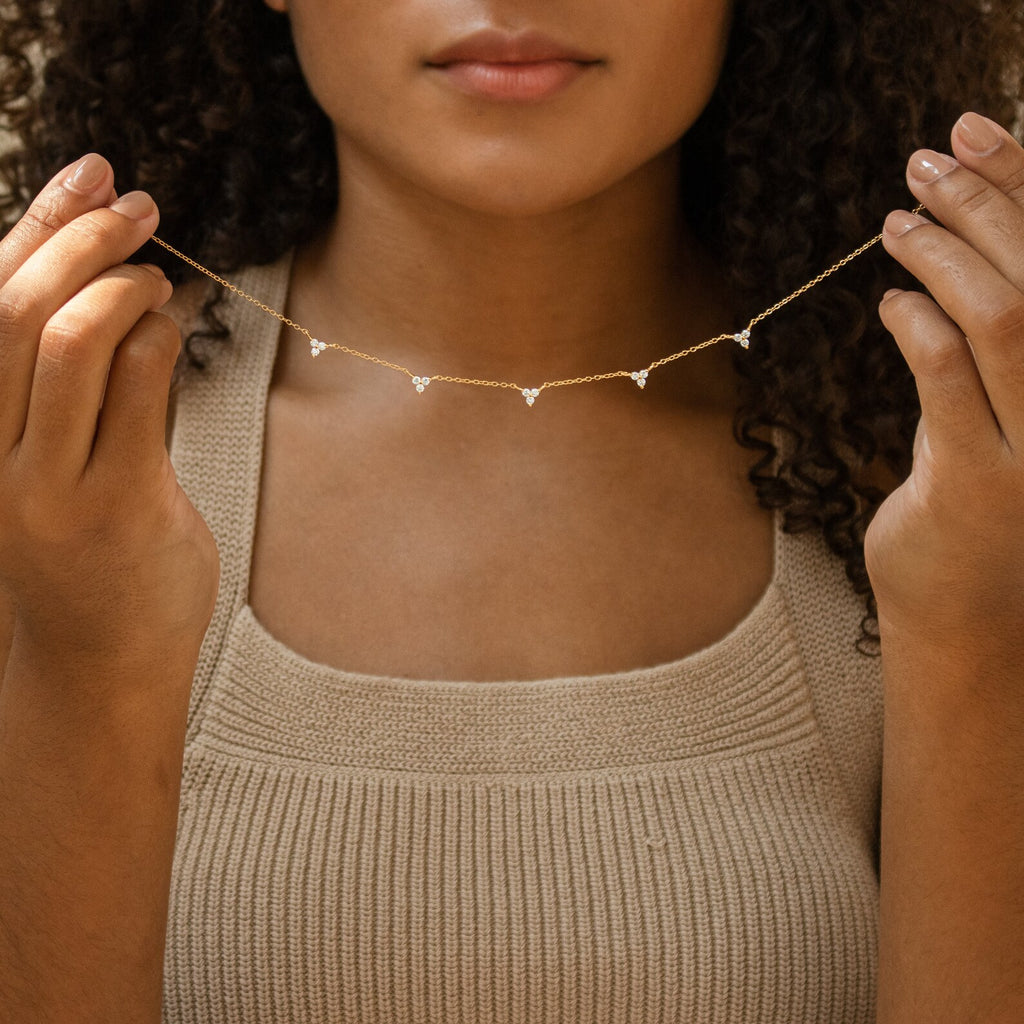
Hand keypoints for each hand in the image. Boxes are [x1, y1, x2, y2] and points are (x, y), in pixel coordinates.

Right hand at [0, 155, 218, 671]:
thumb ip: (78, 395)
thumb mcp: (56, 470)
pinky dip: (157, 339)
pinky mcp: (114, 505)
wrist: (98, 668)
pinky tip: (176, 323)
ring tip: (157, 269)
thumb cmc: (85, 561)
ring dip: (120, 285)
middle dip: (77, 238)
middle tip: (135, 202)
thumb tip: (122, 301)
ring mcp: (47, 483)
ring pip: (64, 345)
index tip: (86, 174)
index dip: (32, 226)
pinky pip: (134, 394)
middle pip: (12, 312)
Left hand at [866, 113, 1023, 660]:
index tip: (978, 130)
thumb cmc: (979, 511)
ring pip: (1007, 319)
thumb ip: (988, 351)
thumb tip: (952, 258)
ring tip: (898, 221)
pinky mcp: (982, 483)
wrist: (969, 617)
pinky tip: (889, 302)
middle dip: (986, 201)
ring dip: (946, 254)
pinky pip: (950, 380)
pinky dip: (918, 325)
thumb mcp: (995, 418)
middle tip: (926, 162)